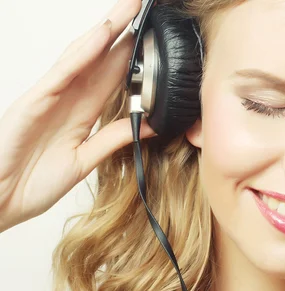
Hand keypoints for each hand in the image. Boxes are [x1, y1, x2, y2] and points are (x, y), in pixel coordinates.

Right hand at [0, 0, 156, 232]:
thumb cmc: (32, 183)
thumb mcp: (85, 160)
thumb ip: (113, 139)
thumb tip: (149, 125)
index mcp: (82, 114)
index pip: (113, 78)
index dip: (135, 57)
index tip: (157, 40)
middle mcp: (68, 99)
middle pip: (101, 58)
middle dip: (124, 33)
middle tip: (145, 6)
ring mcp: (51, 97)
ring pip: (83, 56)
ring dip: (108, 30)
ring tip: (130, 8)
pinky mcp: (35, 101)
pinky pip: (64, 72)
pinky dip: (83, 53)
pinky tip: (103, 35)